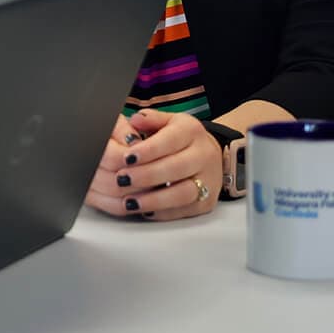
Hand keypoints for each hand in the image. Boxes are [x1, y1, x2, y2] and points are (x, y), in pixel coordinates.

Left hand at [86, 109, 221, 221]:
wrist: (211, 156)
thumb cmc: (182, 139)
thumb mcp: (168, 122)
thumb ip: (151, 119)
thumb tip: (135, 119)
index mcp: (191, 131)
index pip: (170, 140)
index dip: (148, 150)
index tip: (126, 157)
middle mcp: (204, 155)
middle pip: (176, 168)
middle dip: (147, 175)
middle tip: (122, 179)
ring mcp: (209, 180)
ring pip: (183, 193)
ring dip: (154, 199)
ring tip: (130, 201)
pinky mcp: (207, 202)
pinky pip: (185, 210)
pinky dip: (163, 213)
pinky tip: (144, 211)